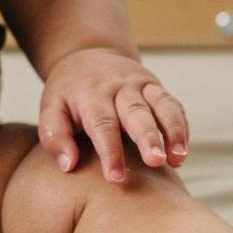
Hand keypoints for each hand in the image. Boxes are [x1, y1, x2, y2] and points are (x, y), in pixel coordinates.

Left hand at [38, 48, 190, 184]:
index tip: (116, 178)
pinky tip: (182, 152)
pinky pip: (173, 105)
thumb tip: (68, 164)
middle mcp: (119, 87)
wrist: (88, 54)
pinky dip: (181, 127)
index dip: (110, 151)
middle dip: (148, 137)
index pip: (103, 124)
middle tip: (156, 162)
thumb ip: (54, 136)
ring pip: (163, 105)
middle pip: (137, 112)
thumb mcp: (51, 107)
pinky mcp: (156, 87)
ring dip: (173, 131)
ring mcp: (141, 85)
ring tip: (178, 158)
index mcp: (91, 94)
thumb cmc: (68, 92)